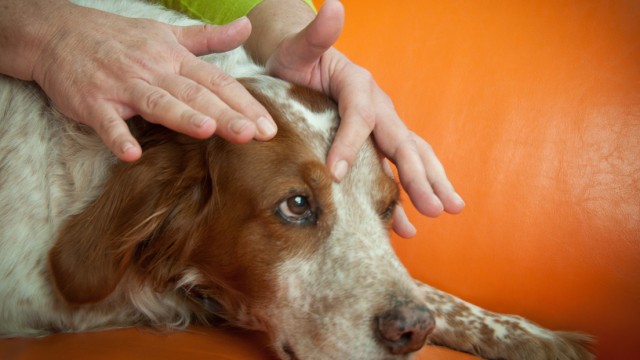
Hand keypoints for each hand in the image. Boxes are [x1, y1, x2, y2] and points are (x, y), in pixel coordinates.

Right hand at [29, 2, 276, 160]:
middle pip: (195, 94)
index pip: (217, 82)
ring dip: (181, 116)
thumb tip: (246, 27)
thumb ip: (208, 38)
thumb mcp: (167, 34)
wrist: (58, 33)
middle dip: (225, 114)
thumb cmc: (119, 38)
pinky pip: (106, 121)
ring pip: (157, 102)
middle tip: (252, 134)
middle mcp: (153, 70)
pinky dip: (117, 136)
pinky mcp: (93, 102)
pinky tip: (131, 154)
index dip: (244, 103)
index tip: (268, 126)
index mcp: (174, 58)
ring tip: (207, 131)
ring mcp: (123, 86)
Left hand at [264, 0, 464, 236]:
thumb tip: (333, 6)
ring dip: (429, 185)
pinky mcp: (374, 144)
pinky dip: (400, 199)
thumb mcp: (300, 45)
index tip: (336, 174)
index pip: (360, 116)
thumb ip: (317, 32)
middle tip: (437, 205)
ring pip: (411, 157)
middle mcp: (378, 108)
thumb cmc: (296, 59)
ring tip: (447, 210)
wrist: (301, 67)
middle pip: (404, 143)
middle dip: (421, 176)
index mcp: (359, 86)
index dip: (350, 144)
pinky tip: (407, 226)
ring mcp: (381, 128)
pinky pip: (392, 173)